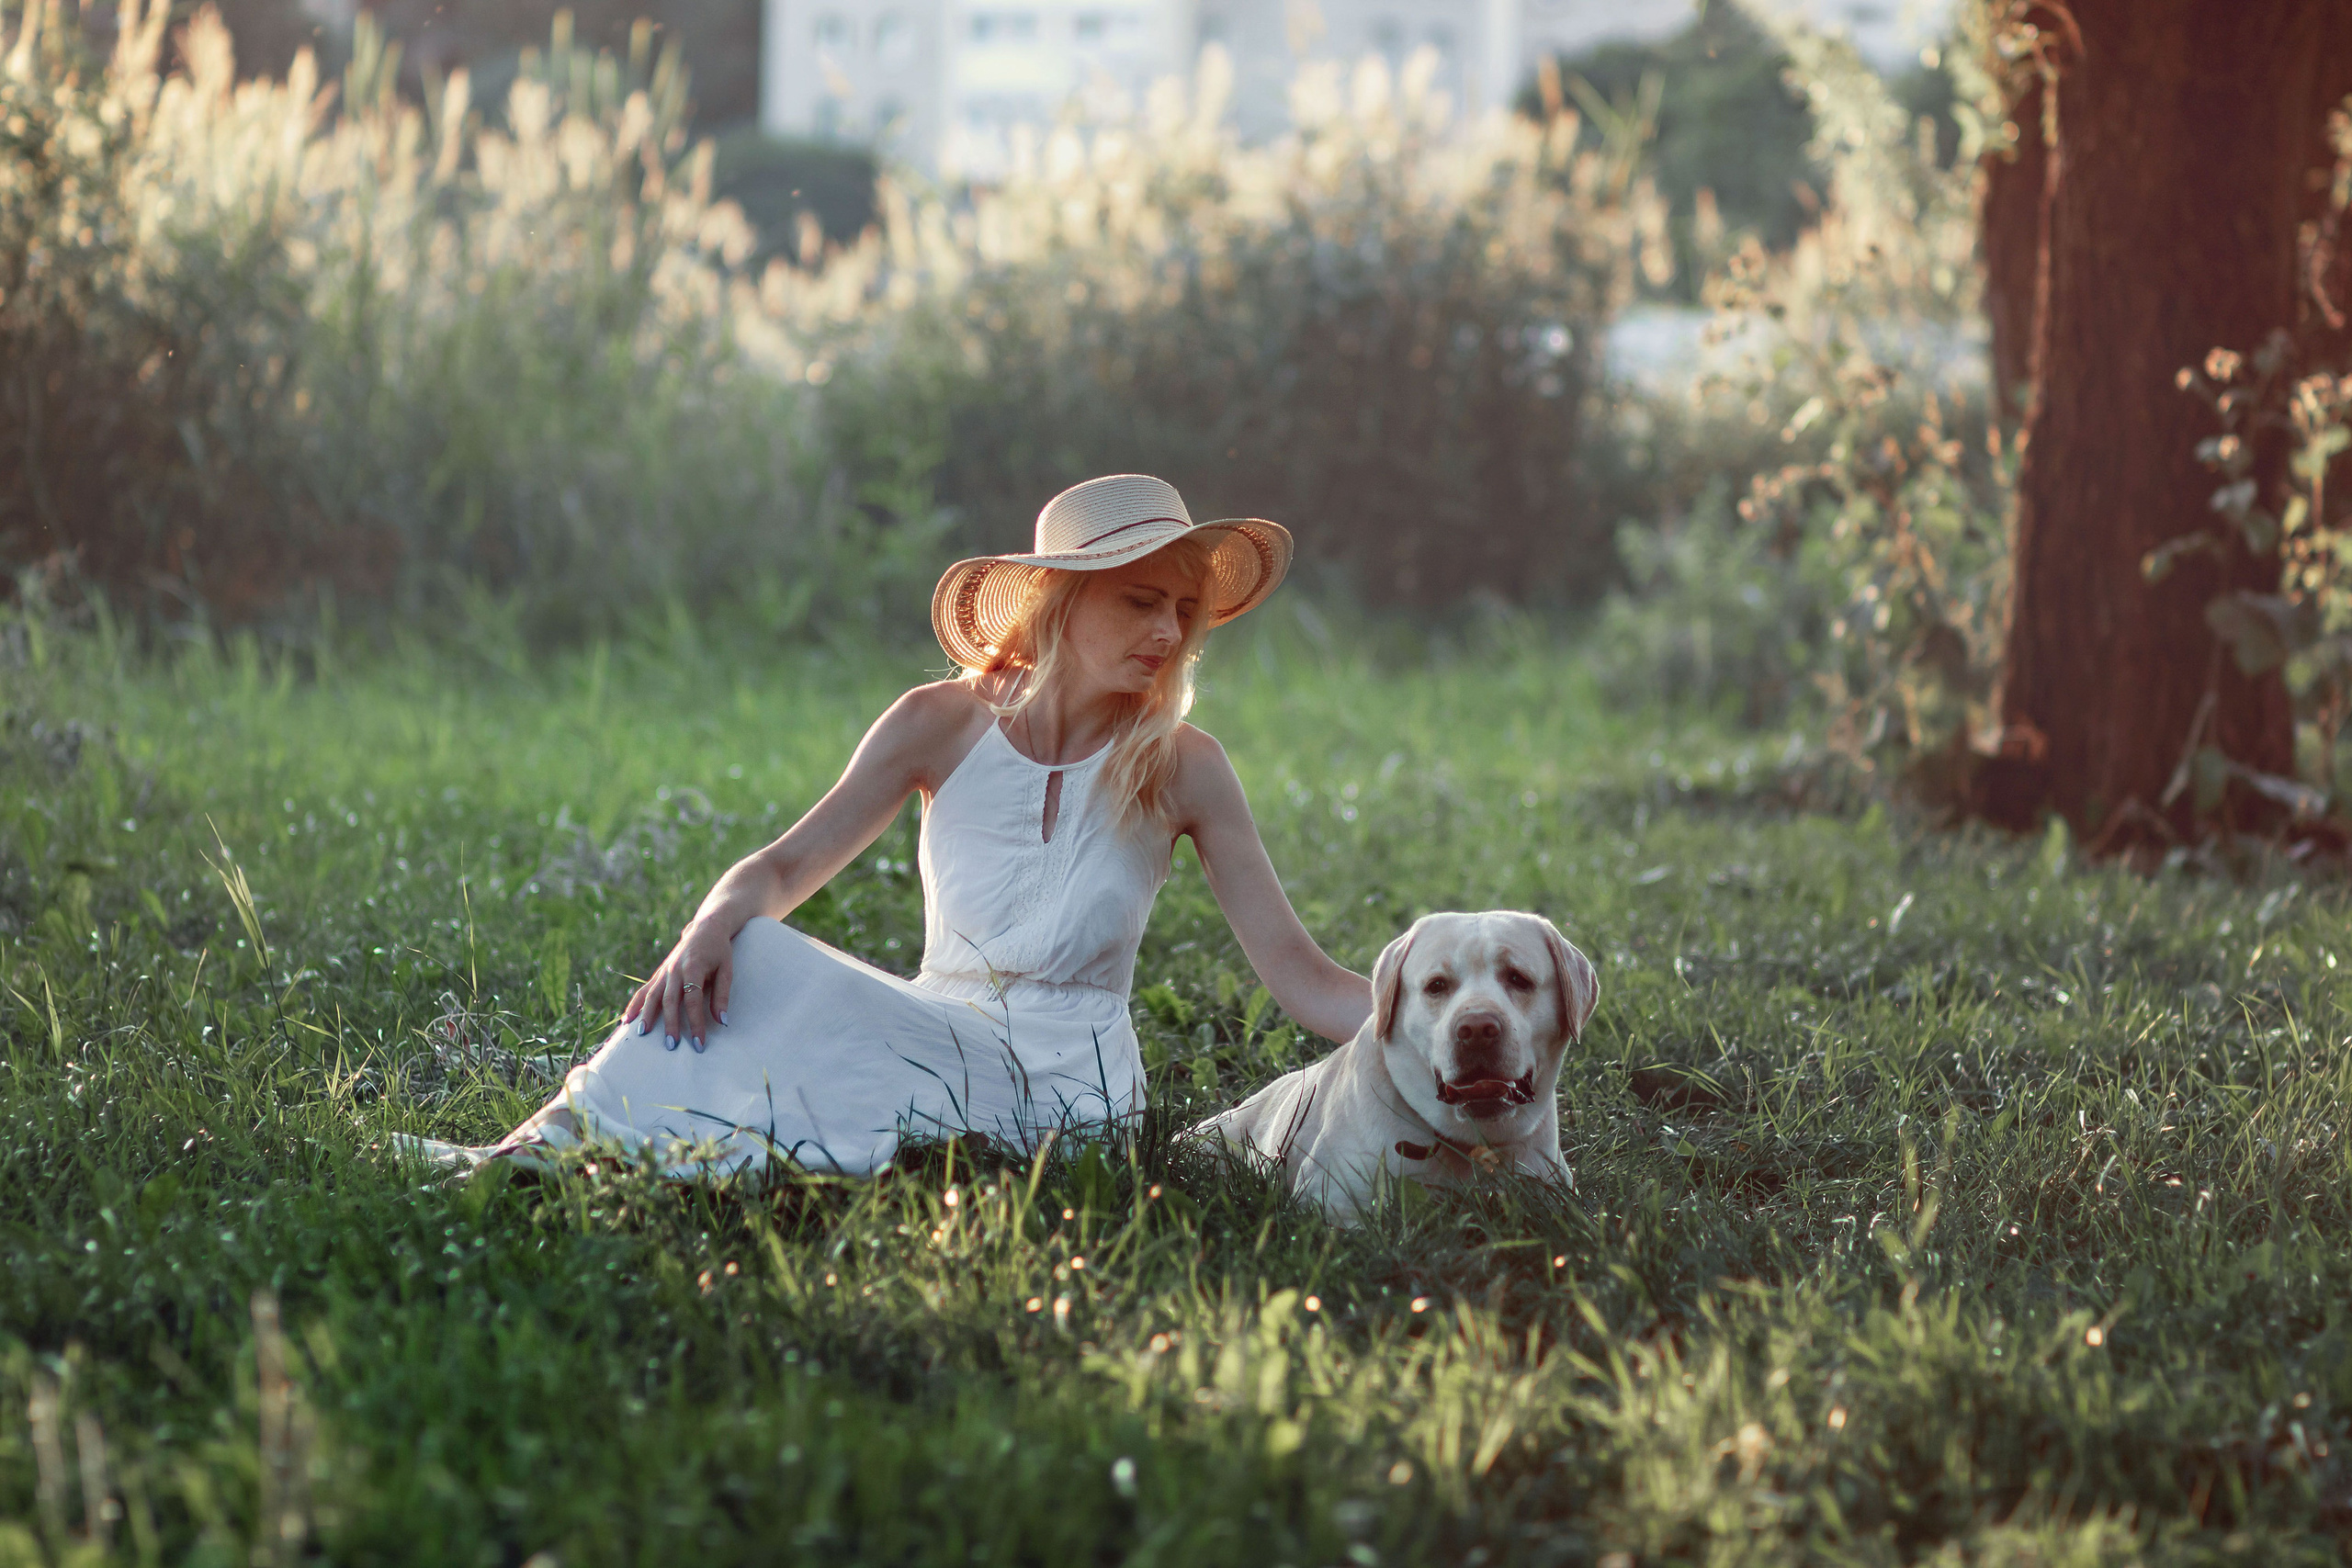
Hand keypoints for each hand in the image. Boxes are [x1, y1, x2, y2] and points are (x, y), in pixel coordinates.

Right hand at [621, 919, 734, 1050]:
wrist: (705, 928)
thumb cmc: (718, 951)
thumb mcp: (726, 970)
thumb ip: (722, 995)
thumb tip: (721, 1021)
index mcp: (693, 967)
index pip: (693, 1000)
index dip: (696, 1022)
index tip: (699, 1043)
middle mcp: (674, 970)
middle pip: (670, 1001)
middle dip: (670, 1024)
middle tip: (671, 1045)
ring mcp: (664, 972)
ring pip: (652, 996)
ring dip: (647, 1015)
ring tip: (642, 1034)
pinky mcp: (658, 974)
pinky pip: (643, 991)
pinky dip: (634, 1005)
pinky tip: (627, 1020)